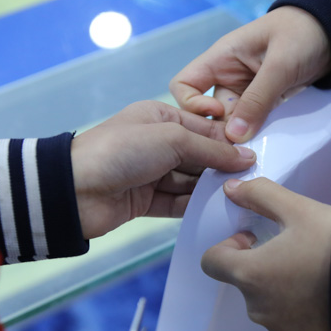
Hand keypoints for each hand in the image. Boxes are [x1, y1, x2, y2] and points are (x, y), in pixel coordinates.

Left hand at [71, 101, 255, 238]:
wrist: (73, 190)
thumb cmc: (119, 151)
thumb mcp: (171, 139)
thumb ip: (211, 149)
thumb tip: (246, 158)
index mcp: (159, 118)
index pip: (204, 129)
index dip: (228, 142)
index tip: (256, 155)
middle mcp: (156, 143)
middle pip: (200, 156)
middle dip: (222, 168)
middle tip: (253, 180)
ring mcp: (151, 174)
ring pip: (191, 182)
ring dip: (211, 190)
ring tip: (240, 198)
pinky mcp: (146, 201)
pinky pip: (178, 204)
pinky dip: (196, 208)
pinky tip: (218, 213)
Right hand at [171, 6, 330, 142]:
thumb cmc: (303, 34)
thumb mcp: (280, 64)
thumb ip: (258, 99)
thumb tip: (233, 137)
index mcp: (221, 59)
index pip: (183, 86)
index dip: (193, 105)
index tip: (219, 114)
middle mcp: (227, 78)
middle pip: (208, 113)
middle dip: (221, 131)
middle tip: (242, 146)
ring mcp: (246, 92)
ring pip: (231, 123)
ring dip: (241, 137)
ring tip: (255, 150)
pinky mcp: (265, 103)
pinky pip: (252, 124)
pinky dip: (257, 134)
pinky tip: (266, 145)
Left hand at [201, 177, 330, 330]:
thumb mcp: (298, 208)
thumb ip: (260, 195)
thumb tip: (230, 188)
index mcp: (250, 274)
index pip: (212, 262)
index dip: (229, 248)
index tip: (255, 239)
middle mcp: (258, 307)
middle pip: (243, 287)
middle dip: (260, 270)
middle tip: (293, 253)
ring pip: (264, 316)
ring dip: (277, 298)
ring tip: (311, 279)